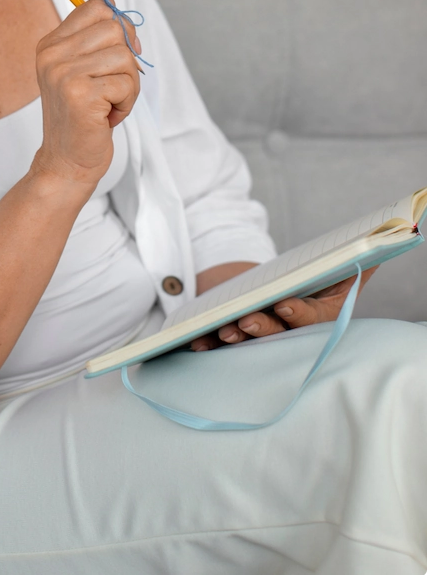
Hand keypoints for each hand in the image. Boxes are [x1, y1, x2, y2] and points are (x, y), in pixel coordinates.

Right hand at [31, 0, 140, 187]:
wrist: (67, 160)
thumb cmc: (82, 116)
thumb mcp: (82, 70)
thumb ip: (97, 40)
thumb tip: (122, 14)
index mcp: (51, 43)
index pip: (97, 7)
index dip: (120, 26)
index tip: (121, 52)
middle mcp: (52, 54)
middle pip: (115, 28)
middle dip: (128, 60)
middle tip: (115, 86)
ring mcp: (62, 72)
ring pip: (125, 57)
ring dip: (129, 86)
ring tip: (110, 103)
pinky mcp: (79, 93)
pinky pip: (126, 83)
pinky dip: (126, 104)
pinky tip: (107, 116)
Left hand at [190, 267, 378, 351]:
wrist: (286, 285)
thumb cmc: (317, 276)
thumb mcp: (337, 266)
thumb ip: (357, 257)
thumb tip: (385, 239)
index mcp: (319, 315)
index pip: (311, 319)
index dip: (298, 314)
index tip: (285, 305)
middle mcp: (292, 330)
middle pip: (277, 334)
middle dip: (262, 328)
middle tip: (246, 321)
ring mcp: (265, 334)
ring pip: (251, 341)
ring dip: (236, 337)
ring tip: (223, 331)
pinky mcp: (239, 332)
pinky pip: (224, 343)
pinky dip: (211, 343)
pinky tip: (197, 343)